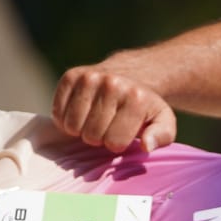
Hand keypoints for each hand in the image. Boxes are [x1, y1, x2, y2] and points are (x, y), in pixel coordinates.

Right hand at [52, 63, 178, 152]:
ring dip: (81, 130)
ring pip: (72, 127)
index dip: (117, 144)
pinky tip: (80, 113)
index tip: (123, 133)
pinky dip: (66, 119)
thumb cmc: (144, 107)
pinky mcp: (70, 76)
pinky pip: (58, 114)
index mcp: (135, 98)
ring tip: (93, 121)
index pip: (114, 143)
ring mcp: (88, 78)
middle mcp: (111, 84)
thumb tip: (146, 145)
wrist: (131, 75)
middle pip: (92, 136)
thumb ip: (161, 136)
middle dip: (99, 138)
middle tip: (107, 127)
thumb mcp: (163, 122)